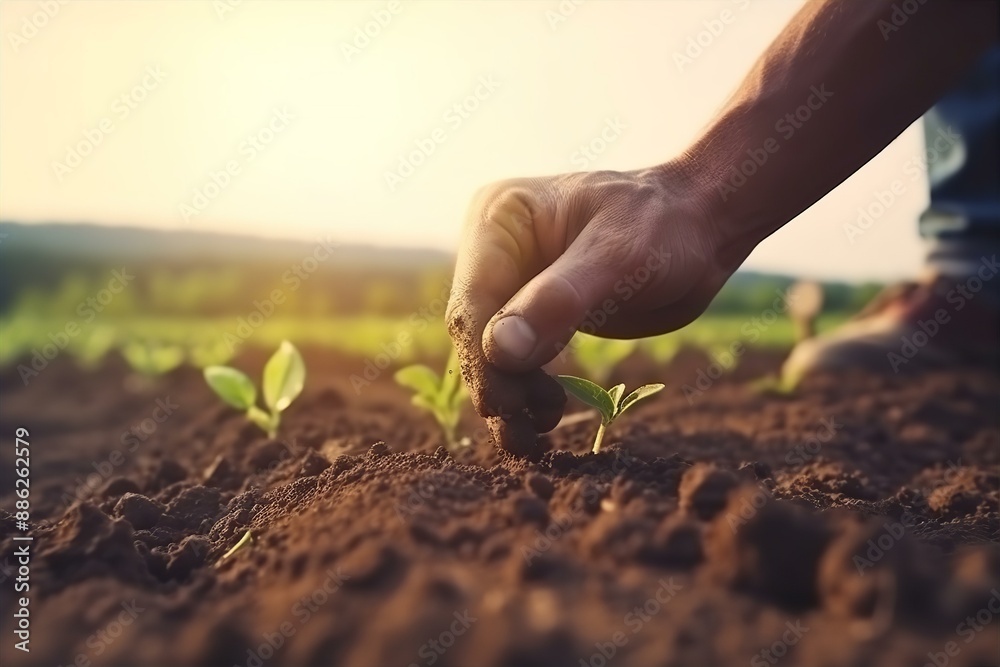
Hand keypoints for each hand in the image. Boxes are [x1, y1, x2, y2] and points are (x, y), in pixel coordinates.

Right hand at [446, 162, 738, 455]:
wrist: (701, 229)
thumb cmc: (665, 225)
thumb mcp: (618, 258)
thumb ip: (558, 302)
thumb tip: (498, 351)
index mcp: (499, 216)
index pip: (475, 297)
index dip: (484, 354)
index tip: (504, 403)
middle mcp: (495, 248)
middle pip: (476, 328)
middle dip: (496, 383)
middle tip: (521, 435)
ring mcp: (513, 280)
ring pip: (492, 350)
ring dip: (509, 396)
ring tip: (535, 437)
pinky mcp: (534, 310)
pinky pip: (518, 356)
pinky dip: (527, 390)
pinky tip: (547, 416)